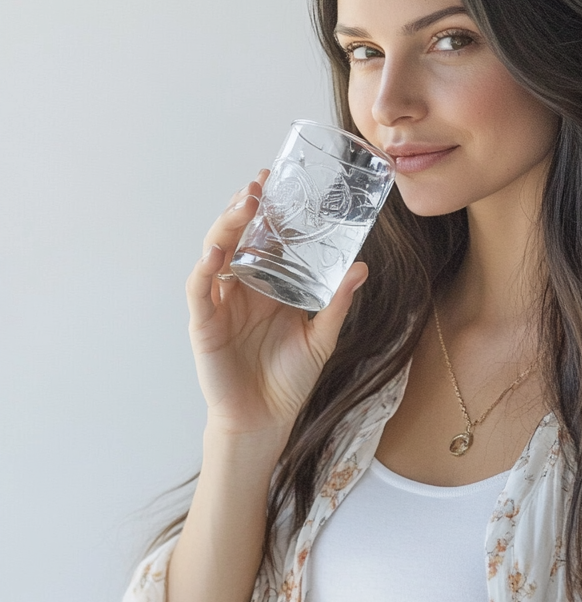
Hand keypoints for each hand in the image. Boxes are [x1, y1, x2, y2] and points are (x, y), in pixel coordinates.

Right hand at [187, 173, 367, 438]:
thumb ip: (335, 302)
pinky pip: (201, 290)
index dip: (268, 210)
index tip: (278, 180)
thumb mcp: (321, 336)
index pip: (263, 238)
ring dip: (226, 226)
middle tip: (259, 183)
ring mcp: (220, 304)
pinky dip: (205, 269)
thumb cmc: (288, 381)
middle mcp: (241, 289)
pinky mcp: (204, 324)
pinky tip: (216, 252)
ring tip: (243, 204)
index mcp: (267, 286)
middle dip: (245, 207)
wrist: (266, 421)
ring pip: (216, 253)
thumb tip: (361, 267)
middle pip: (237, 237)